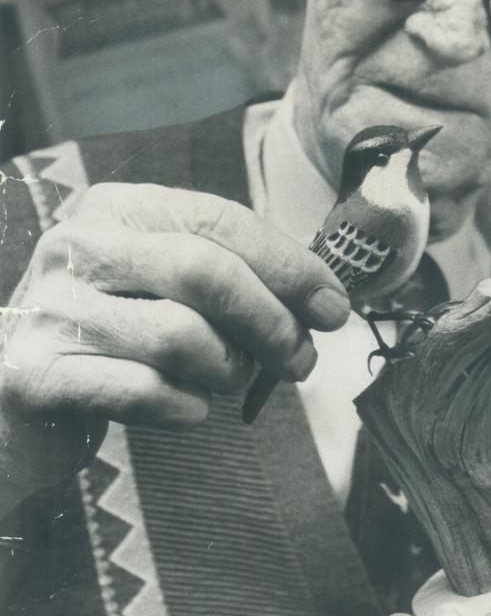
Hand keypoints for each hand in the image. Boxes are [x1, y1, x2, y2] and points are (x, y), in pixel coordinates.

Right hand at [0, 183, 348, 504]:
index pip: (219, 219)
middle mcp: (76, 245)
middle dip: (271, 322)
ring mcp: (47, 308)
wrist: (12, 399)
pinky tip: (186, 408)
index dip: (288, 264)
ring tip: (226, 381)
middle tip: (300, 360)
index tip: (333, 306)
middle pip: (205, 271)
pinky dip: (186, 408)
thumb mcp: (165, 285)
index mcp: (116, 208)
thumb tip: (326, 301)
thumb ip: (235, 278)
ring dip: (227, 370)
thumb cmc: (114, 337)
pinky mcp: (35, 374)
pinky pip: (145, 390)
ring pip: (180, 336)